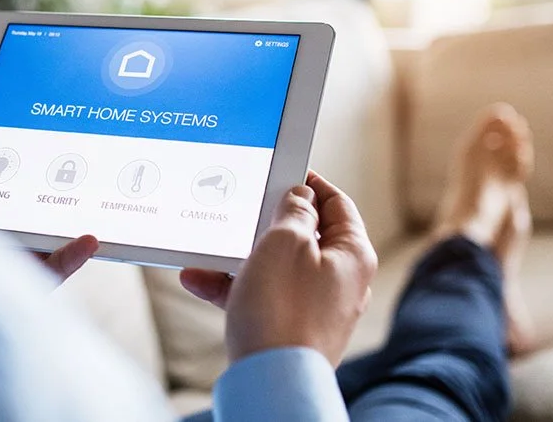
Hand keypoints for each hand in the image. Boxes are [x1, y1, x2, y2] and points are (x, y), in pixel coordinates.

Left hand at [0, 108, 98, 282]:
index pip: (7, 171)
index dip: (23, 146)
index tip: (41, 118)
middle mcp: (6, 228)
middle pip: (38, 198)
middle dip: (61, 174)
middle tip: (82, 146)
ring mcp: (20, 255)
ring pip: (53, 231)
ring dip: (74, 212)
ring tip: (92, 190)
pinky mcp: (26, 283)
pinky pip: (55, 270)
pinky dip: (72, 256)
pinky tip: (87, 239)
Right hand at [179, 171, 377, 366]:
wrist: (271, 379)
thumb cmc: (284, 310)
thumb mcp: (286, 242)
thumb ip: (294, 211)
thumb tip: (300, 198)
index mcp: (353, 254)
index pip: (337, 203)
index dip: (309, 184)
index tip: (282, 172)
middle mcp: (342, 281)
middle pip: (305, 236)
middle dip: (266, 223)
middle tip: (242, 210)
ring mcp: (317, 308)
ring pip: (277, 267)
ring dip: (240, 256)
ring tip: (208, 250)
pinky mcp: (291, 329)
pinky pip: (262, 296)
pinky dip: (234, 286)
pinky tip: (199, 280)